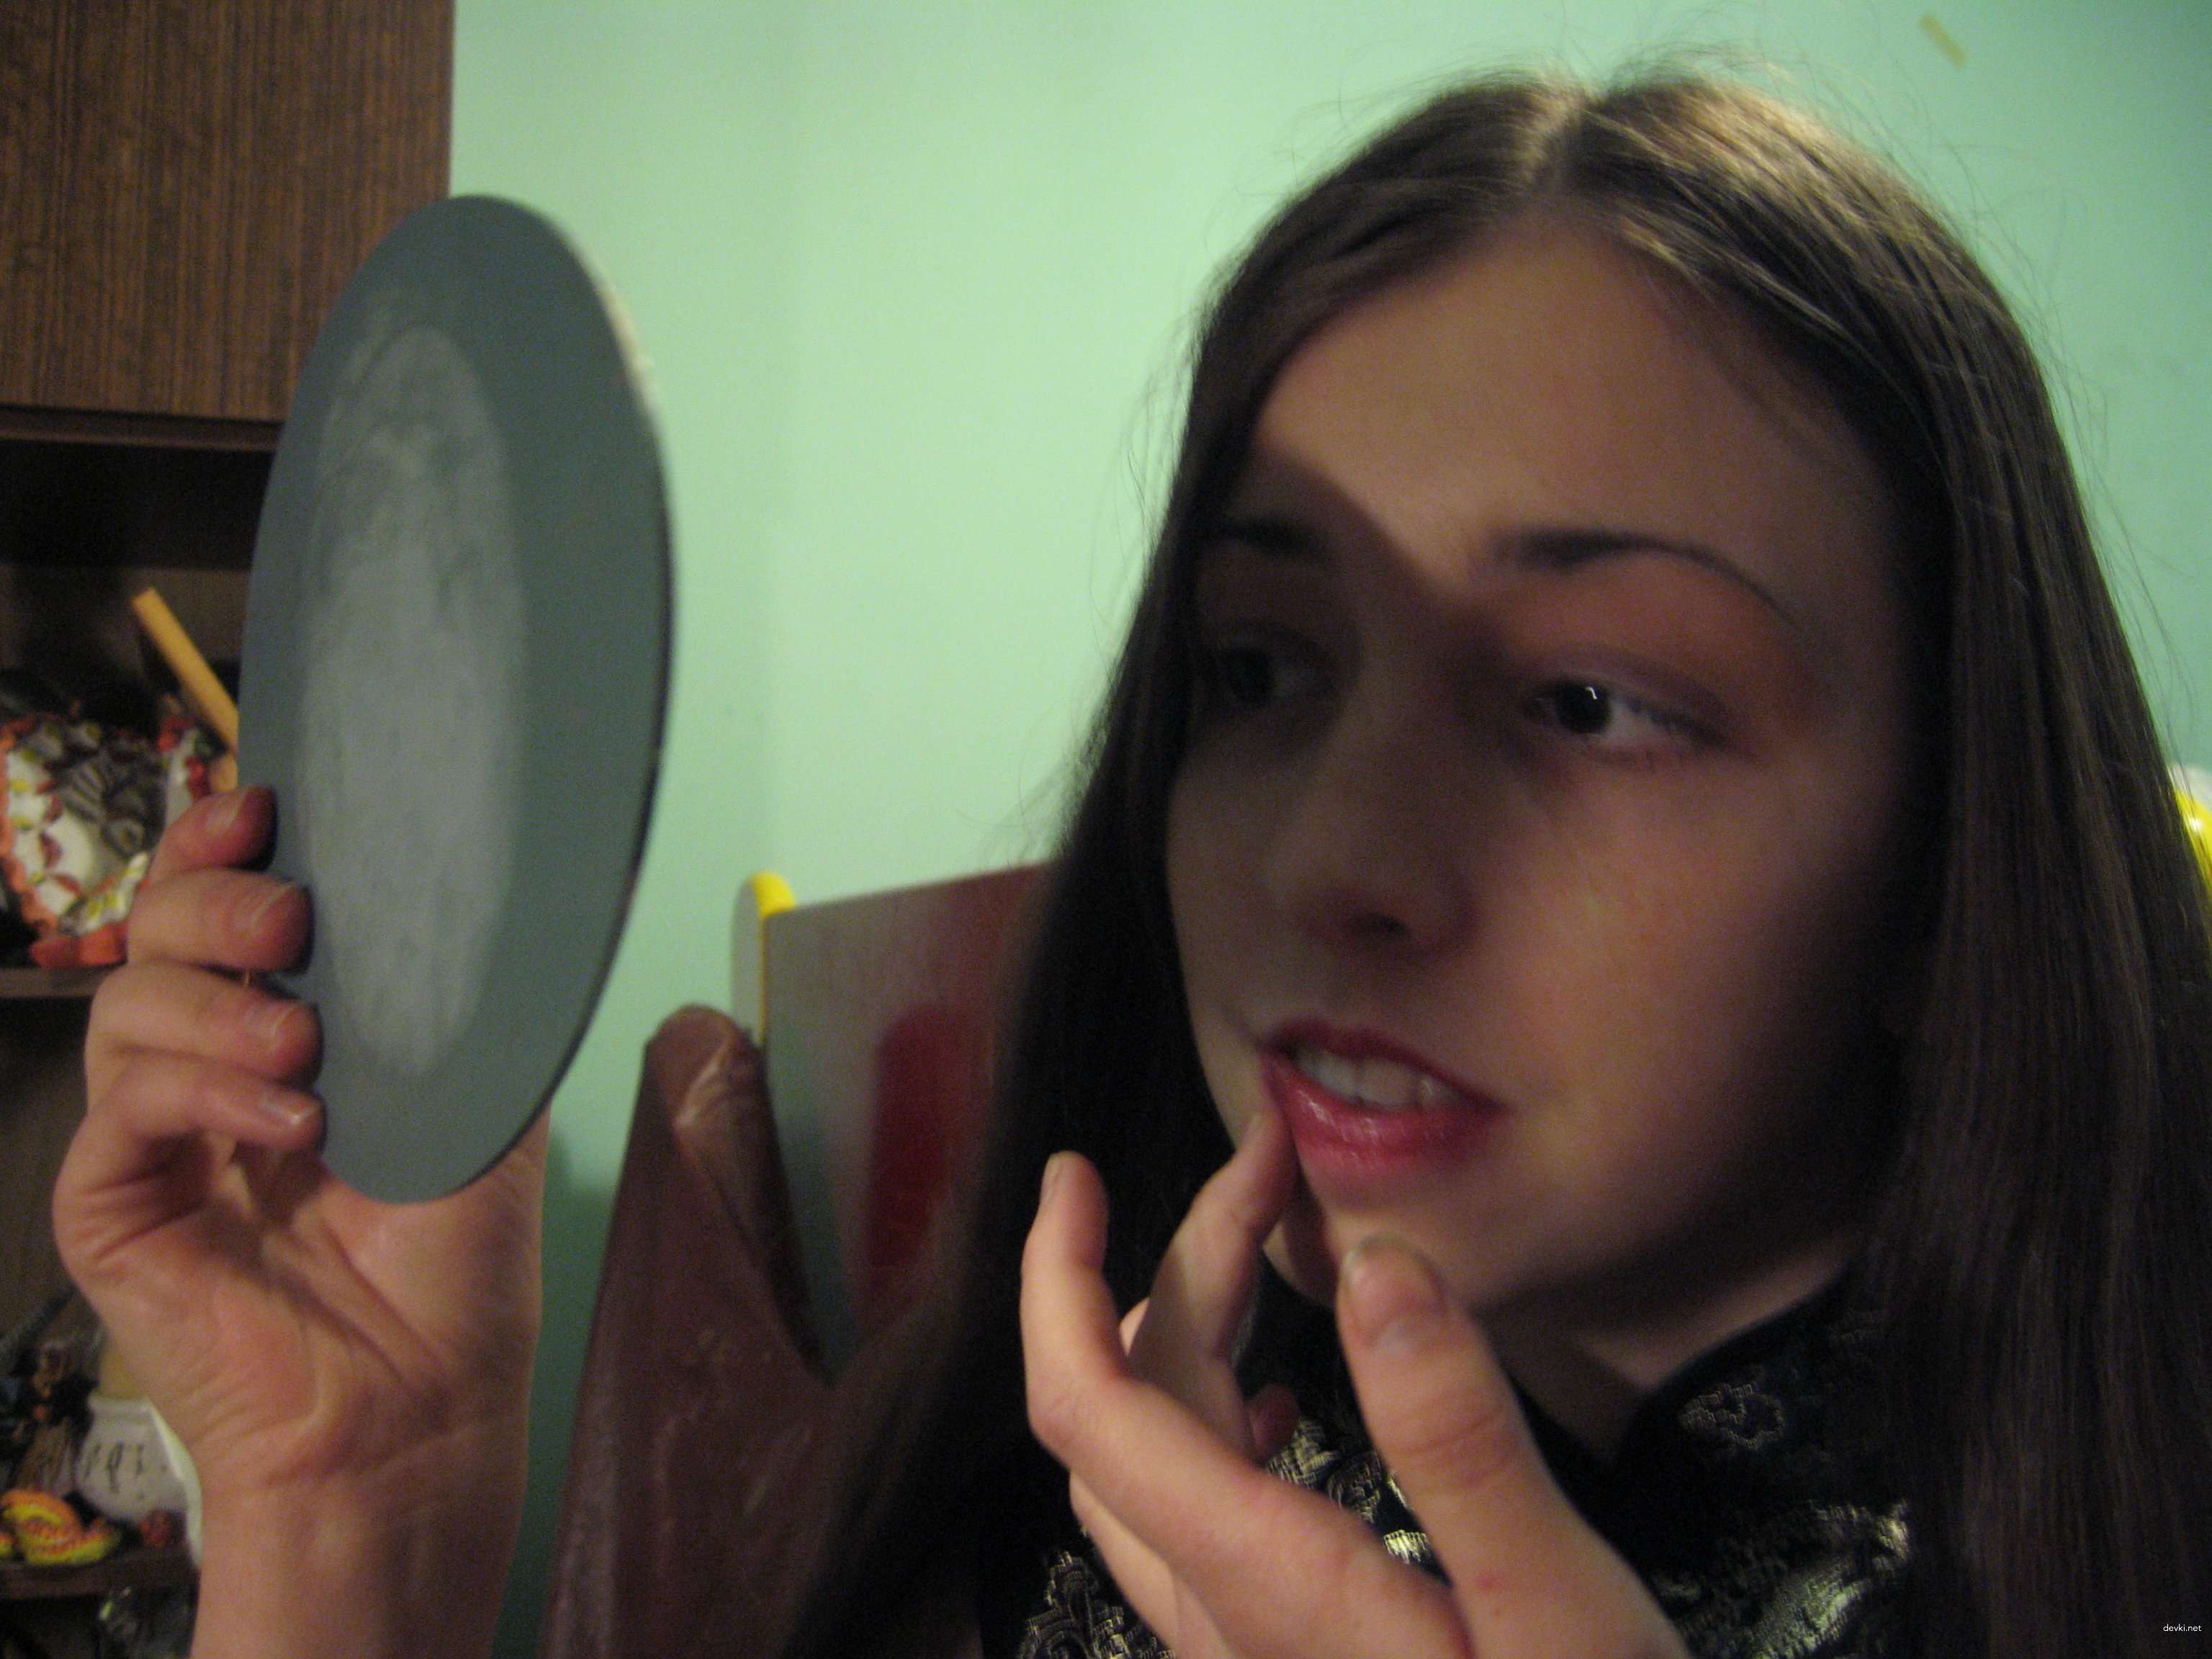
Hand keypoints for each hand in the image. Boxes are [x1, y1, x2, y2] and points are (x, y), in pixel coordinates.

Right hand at [54, 788, 543, 1658]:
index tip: (261, 807)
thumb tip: (457, 881)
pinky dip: (199, 1090)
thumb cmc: (457, 1266)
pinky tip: (284, 1120)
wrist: (421, 1403)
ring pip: (127, 1002)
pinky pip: (120, 1106)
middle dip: (212, 896)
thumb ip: (450, 999)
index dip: (222, 845)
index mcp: (293, 1030)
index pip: (224, 910)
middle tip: (292, 919)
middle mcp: (213, 1068)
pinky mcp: (112, 1203)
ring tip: (305, 1049)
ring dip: (217, 1002)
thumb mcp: (482, 1100)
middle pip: (157, 929)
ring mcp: (156, 1134)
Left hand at [1020, 1111, 1687, 1658]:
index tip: (1075, 1169)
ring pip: (1156, 1467)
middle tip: (1272, 1167)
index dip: (1056, 1279)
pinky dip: (1222, 1421)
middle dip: (1182, 1263)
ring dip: (1193, 1338)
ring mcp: (1246, 1653)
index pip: (1090, 1412)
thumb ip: (1462, 1441)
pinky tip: (1292, 1398)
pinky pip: (1203, 1521)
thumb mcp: (1560, 1614)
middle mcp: (1225, 1622)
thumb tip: (1376, 1264)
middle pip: (1133, 1413)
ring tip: (1270, 1249)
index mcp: (1269, 1588)